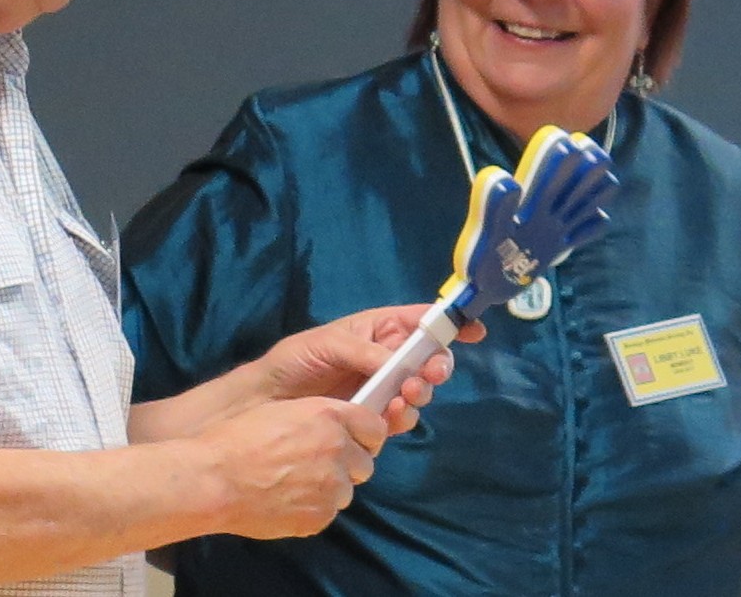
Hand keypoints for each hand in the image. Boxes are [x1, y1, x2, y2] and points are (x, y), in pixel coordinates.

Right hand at [199, 395, 384, 538]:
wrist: (215, 479)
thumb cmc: (239, 437)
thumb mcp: (284, 409)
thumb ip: (320, 418)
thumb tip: (337, 428)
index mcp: (330, 417)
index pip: (375, 427)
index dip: (364, 434)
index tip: (353, 438)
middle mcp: (338, 451)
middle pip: (365, 462)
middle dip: (348, 462)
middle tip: (319, 461)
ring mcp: (331, 488)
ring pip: (347, 489)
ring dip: (331, 485)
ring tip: (297, 481)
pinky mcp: (319, 517)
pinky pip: (328, 511)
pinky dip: (314, 506)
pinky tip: (287, 498)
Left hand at [257, 305, 484, 433]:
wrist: (267, 401)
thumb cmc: (296, 359)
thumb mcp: (327, 343)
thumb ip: (365, 351)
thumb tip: (397, 363)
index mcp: (376, 329)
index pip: (419, 321)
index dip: (446, 323)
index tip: (473, 329)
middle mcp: (384, 358)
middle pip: (426, 360)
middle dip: (436, 366)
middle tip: (432, 374)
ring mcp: (380, 389)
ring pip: (417, 391)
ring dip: (420, 393)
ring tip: (407, 394)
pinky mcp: (372, 418)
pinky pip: (399, 418)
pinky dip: (403, 417)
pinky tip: (393, 415)